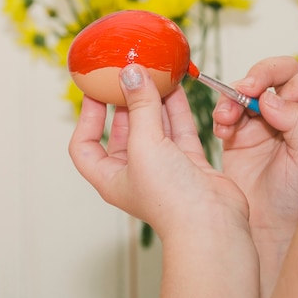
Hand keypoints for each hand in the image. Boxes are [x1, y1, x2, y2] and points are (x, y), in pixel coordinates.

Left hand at [69, 64, 248, 240]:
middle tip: (128, 74)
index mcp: (110, 177)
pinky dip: (177, 109)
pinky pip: (179, 130)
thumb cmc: (169, 199)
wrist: (212, 224)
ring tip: (153, 73)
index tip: (94, 92)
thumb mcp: (144, 144)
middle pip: (123, 130)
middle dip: (125, 102)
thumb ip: (139, 106)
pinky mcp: (189, 163)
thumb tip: (131, 73)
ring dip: (153, 100)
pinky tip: (176, 86)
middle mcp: (135, 172)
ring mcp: (163, 167)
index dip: (86, 118)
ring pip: (154, 126)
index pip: (85, 145)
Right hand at [213, 57, 297, 297]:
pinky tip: (223, 131)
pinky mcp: (238, 129)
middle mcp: (292, 111)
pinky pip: (227, 106)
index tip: (286, 99)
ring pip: (249, 86)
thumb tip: (272, 96)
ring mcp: (263, 118)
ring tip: (227, 118)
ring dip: (234, 95)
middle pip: (280, 72)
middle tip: (247, 89)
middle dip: (262, 74)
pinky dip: (221, 112)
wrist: (267, 227)